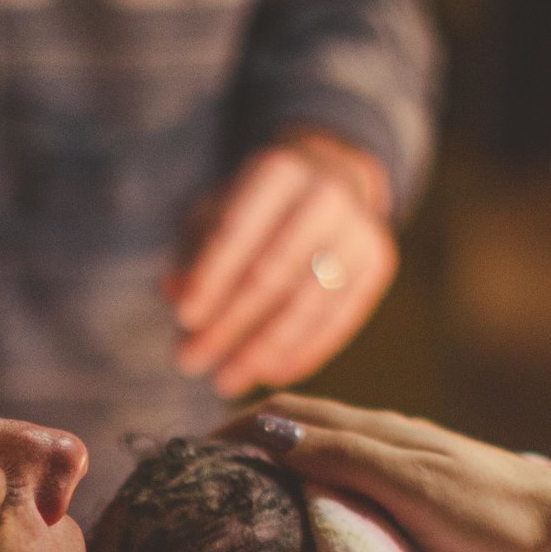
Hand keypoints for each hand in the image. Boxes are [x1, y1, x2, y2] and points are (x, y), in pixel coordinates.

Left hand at [167, 131, 397, 397]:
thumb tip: (173, 293)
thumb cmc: (259, 203)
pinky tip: (269, 374)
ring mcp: (359, 232)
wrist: (332, 178)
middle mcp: (326, 196)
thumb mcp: (219, 208)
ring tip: (225, 380)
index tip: (183, 318)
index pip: (238, 230)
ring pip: (306, 304)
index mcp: (280, 171)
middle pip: (272, 273)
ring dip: (261, 350)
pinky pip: (338, 320)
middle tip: (189, 361)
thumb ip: (193, 250)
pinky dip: (302, 352)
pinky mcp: (377, 265)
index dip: (210, 277)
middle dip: (227, 324)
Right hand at [217, 394, 550, 551]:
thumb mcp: (404, 482)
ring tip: (251, 474)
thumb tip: (266, 429)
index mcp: (379, 429)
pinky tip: (323, 492)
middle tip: (209, 461)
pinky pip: (358, 465)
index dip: (239, 424)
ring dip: (287, 450)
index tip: (192, 447)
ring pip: (333, 441)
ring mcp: (414, 458)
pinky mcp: (432, 485)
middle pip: (308, 420)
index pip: (291, 412)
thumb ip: (338, 455)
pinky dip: (321, 469)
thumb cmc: (489, 511)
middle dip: (255, 431)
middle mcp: (392, 435)